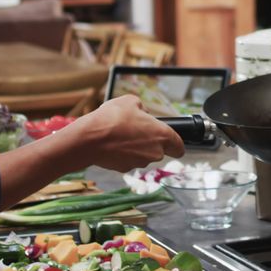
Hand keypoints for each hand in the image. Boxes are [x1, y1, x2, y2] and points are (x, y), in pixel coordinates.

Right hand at [64, 95, 184, 172]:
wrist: (90, 138)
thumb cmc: (112, 118)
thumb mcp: (130, 101)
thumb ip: (143, 108)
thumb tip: (143, 114)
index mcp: (162, 135)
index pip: (179, 147)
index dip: (176, 144)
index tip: (171, 142)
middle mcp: (155, 152)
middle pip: (160, 151)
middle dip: (150, 142)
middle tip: (136, 130)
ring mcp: (140, 162)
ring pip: (144, 156)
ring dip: (136, 148)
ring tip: (121, 134)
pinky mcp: (125, 169)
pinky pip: (129, 160)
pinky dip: (123, 154)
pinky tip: (113, 144)